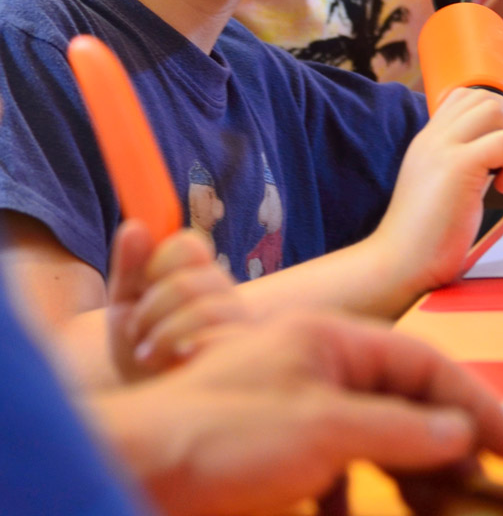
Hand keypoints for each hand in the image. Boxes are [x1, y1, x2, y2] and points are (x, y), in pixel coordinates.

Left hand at [89, 310, 502, 515]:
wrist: (130, 467)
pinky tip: (357, 513)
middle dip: (447, 437)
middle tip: (489, 479)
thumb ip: (399, 429)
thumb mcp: (323, 433)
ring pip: (374, 431)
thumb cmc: (222, 436)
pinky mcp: (276, 447)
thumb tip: (462, 432)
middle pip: (404, 394)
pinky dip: (356, 489)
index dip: (476, 402)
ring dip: (408, 467)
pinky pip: (336, 463)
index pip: (425, 362)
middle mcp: (319, 364)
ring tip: (439, 503)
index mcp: (333, 340)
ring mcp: (297, 404)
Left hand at [107, 220, 247, 379]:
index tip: (143, 288)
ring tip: (148, 355)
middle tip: (138, 331)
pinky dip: (181, 350)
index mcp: (198, 273)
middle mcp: (225, 292)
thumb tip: (134, 226)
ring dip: (163, 334)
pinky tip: (174, 363)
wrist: (156, 405)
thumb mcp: (126, 309)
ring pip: (205, 308)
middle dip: (152, 307)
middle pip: (190, 279)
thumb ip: (130, 269)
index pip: (189, 244)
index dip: (158, 262)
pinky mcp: (246, 351)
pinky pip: (218, 339)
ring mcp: (240, 322)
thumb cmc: (143, 355)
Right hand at [373, 89, 502, 301]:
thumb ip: (464, 164)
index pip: (464, 95)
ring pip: (496, 109)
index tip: (501, 151)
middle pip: (485, 96)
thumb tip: (501, 156)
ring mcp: (442, 148)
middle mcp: (433, 137)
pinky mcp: (457, 167)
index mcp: (428, 140)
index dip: (495, 114)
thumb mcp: (444, 187)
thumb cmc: (426, 237)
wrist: (398, 265)